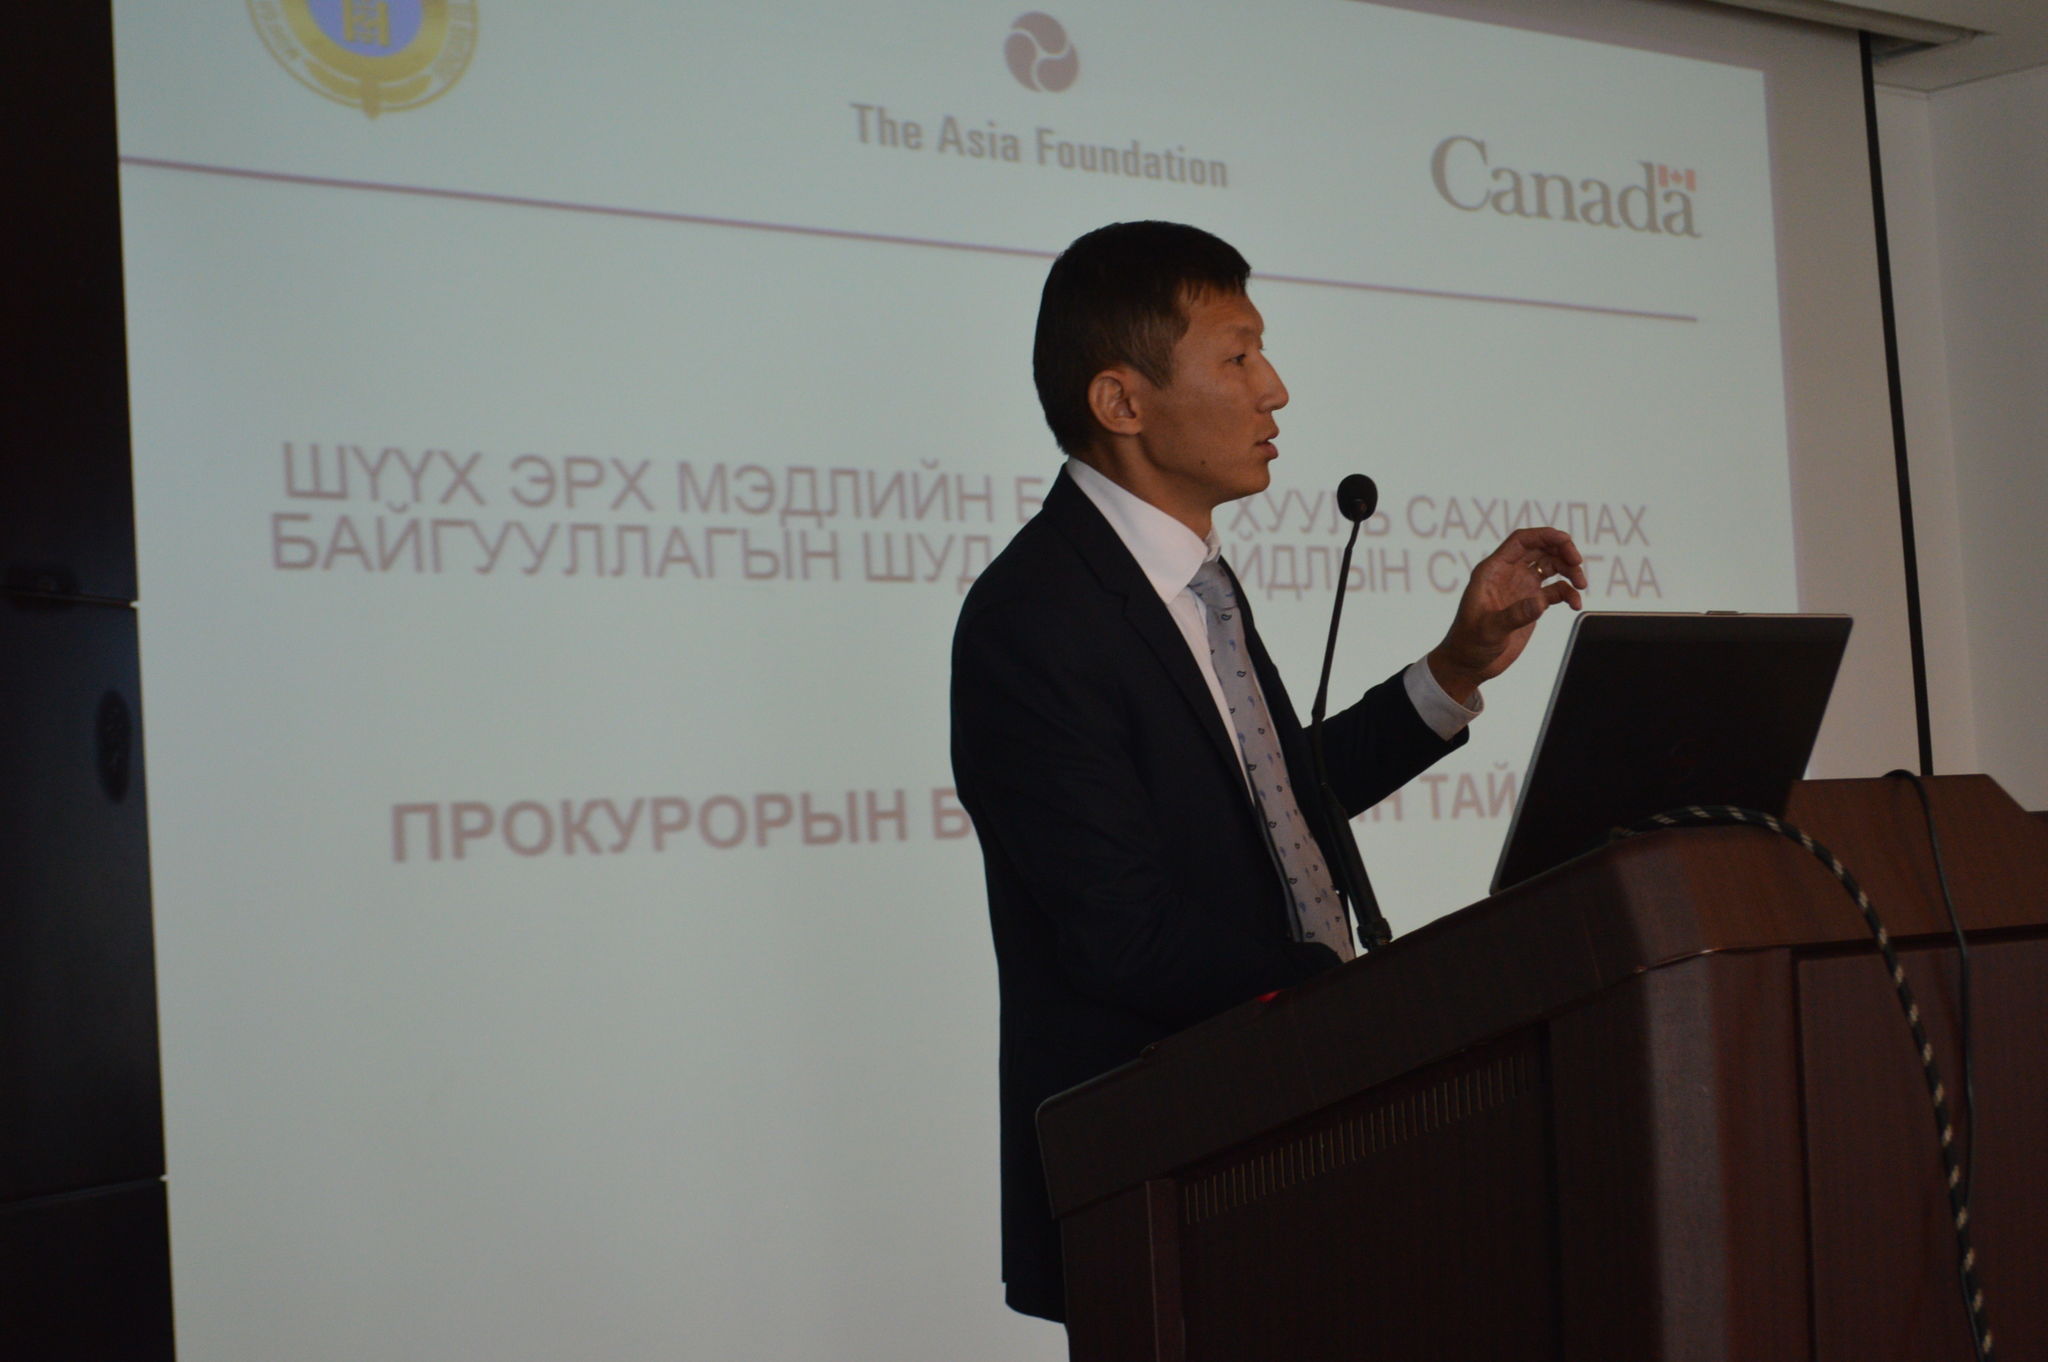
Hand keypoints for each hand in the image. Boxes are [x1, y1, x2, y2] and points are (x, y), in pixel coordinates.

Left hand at [1427, 527, 1584, 703]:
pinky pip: (1555, 589)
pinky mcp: (1531, 603)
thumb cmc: (1469, 643)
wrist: (1469, 664)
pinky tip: (1575, 605)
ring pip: (1551, 566)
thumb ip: (1514, 615)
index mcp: (1493, 570)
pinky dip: (1568, 593)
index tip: (1566, 541)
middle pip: (1540, 548)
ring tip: (1581, 585)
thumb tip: (1540, 602)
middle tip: (1577, 563)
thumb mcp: (1489, 630)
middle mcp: (1508, 574)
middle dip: (1562, 550)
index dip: (1544, 535)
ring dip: (1569, 570)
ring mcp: (1520, 587)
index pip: (1521, 541)